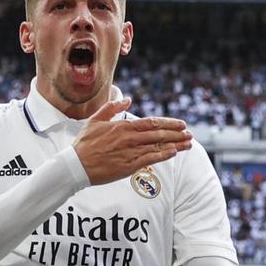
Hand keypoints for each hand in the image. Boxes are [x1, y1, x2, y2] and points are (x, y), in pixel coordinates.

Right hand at [73, 99, 191, 185]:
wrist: (75, 165)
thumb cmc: (83, 144)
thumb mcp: (95, 120)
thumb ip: (112, 108)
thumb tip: (127, 100)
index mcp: (122, 126)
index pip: (151, 123)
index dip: (168, 123)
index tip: (180, 124)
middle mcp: (128, 138)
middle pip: (158, 134)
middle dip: (176, 134)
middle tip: (190, 133)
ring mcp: (129, 152)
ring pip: (157, 147)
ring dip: (175, 145)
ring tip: (188, 144)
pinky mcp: (127, 166)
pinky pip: (149, 160)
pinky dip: (162, 156)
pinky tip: (173, 153)